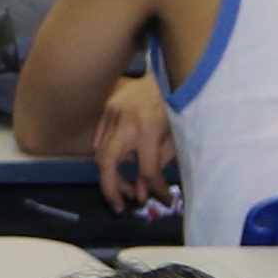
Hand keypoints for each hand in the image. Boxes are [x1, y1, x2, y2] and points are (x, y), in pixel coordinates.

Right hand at [90, 76, 179, 209]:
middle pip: (107, 163)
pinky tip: (120, 163)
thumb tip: (144, 192)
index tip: (162, 200)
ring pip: (100, 153)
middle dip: (111, 189)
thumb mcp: (177, 137)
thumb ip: (160, 165)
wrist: (170, 71)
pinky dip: (106, 155)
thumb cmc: (178, 104)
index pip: (147, 169)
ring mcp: (112, 112)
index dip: (154, 189)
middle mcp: (125, 121)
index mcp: (148, 128)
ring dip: (112, 174)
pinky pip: (99, 139)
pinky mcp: (107, 107)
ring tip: (127, 186)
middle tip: (119, 206)